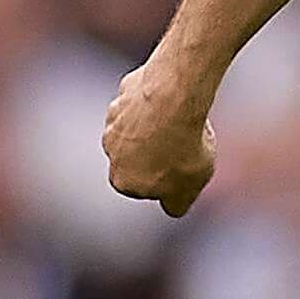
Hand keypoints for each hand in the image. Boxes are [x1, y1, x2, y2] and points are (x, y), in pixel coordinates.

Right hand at [103, 58, 216, 215]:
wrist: (174, 99)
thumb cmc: (181, 146)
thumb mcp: (188, 189)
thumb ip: (176, 204)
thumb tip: (173, 207)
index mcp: (121, 180)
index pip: (142, 186)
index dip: (165, 179)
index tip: (182, 170)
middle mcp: (110, 150)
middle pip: (138, 155)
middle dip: (159, 151)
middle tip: (185, 144)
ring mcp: (115, 118)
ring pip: (140, 126)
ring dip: (159, 126)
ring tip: (183, 122)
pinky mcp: (125, 91)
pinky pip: (146, 100)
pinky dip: (159, 101)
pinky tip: (176, 101)